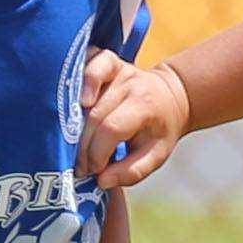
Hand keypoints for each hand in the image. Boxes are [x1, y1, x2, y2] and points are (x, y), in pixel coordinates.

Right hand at [80, 51, 191, 189]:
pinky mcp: (107, 60)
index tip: (93, 170)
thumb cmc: (159, 130)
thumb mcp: (157, 155)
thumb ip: (133, 171)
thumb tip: (102, 181)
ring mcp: (118, 68)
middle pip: (94, 114)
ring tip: (71, 142)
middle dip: (83, 145)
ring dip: (72, 121)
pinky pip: (88, 62)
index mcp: (145, 105)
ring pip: (84, 92)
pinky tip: (72, 100)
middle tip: (80, 165)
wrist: (171, 97)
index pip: (112, 128)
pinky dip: (77, 77)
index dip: (97, 152)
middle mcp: (130, 83)